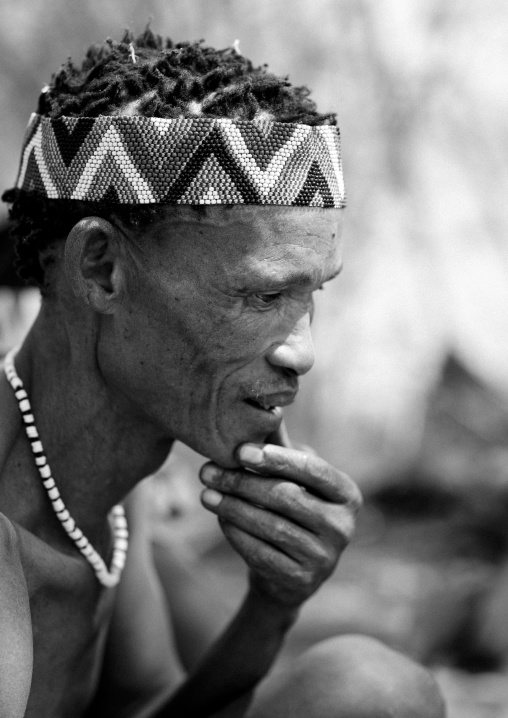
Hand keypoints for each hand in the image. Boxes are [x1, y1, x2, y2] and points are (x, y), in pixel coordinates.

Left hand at [199, 443, 361, 608]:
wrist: (291, 575)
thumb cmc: (292, 513)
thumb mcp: (295, 482)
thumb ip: (283, 451)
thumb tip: (269, 412)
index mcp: (347, 495)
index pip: (312, 469)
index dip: (276, 459)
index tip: (240, 451)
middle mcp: (343, 527)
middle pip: (287, 497)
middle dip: (243, 482)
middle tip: (208, 471)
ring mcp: (324, 557)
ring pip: (271, 525)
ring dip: (233, 507)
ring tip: (206, 494)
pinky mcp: (301, 580)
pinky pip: (261, 551)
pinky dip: (236, 532)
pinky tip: (220, 517)